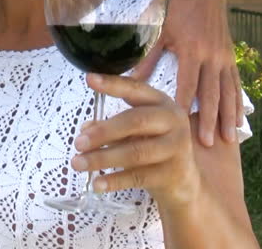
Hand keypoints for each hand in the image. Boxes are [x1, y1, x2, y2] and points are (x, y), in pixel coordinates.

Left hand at [72, 74, 200, 207]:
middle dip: (103, 132)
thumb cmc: (153, 147)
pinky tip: (97, 184)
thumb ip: (111, 126)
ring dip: (102, 158)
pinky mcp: (173, 173)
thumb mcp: (134, 131)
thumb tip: (85, 129)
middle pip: (135, 121)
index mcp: (161, 103)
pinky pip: (138, 176)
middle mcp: (173, 120)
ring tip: (78, 163)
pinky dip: (114, 180)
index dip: (112, 84)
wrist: (184, 180)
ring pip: (135, 152)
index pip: (135, 89)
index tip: (89, 79)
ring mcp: (176, 147)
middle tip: (78, 142)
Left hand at [132, 0, 241, 145]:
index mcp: (191, 49)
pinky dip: (238, 103)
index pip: (187, 84)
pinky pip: (235, 83)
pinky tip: (238, 121)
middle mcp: (211, 55)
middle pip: (210, 93)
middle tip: (206, 142)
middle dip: (208, 118)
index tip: (179, 127)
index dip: (184, 105)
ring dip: (227, 116)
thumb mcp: (158, 30)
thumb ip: (146, 56)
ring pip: (227, 91)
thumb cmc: (173, 8)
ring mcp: (223, 56)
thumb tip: (128, 79)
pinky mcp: (229, 56)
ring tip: (227, 139)